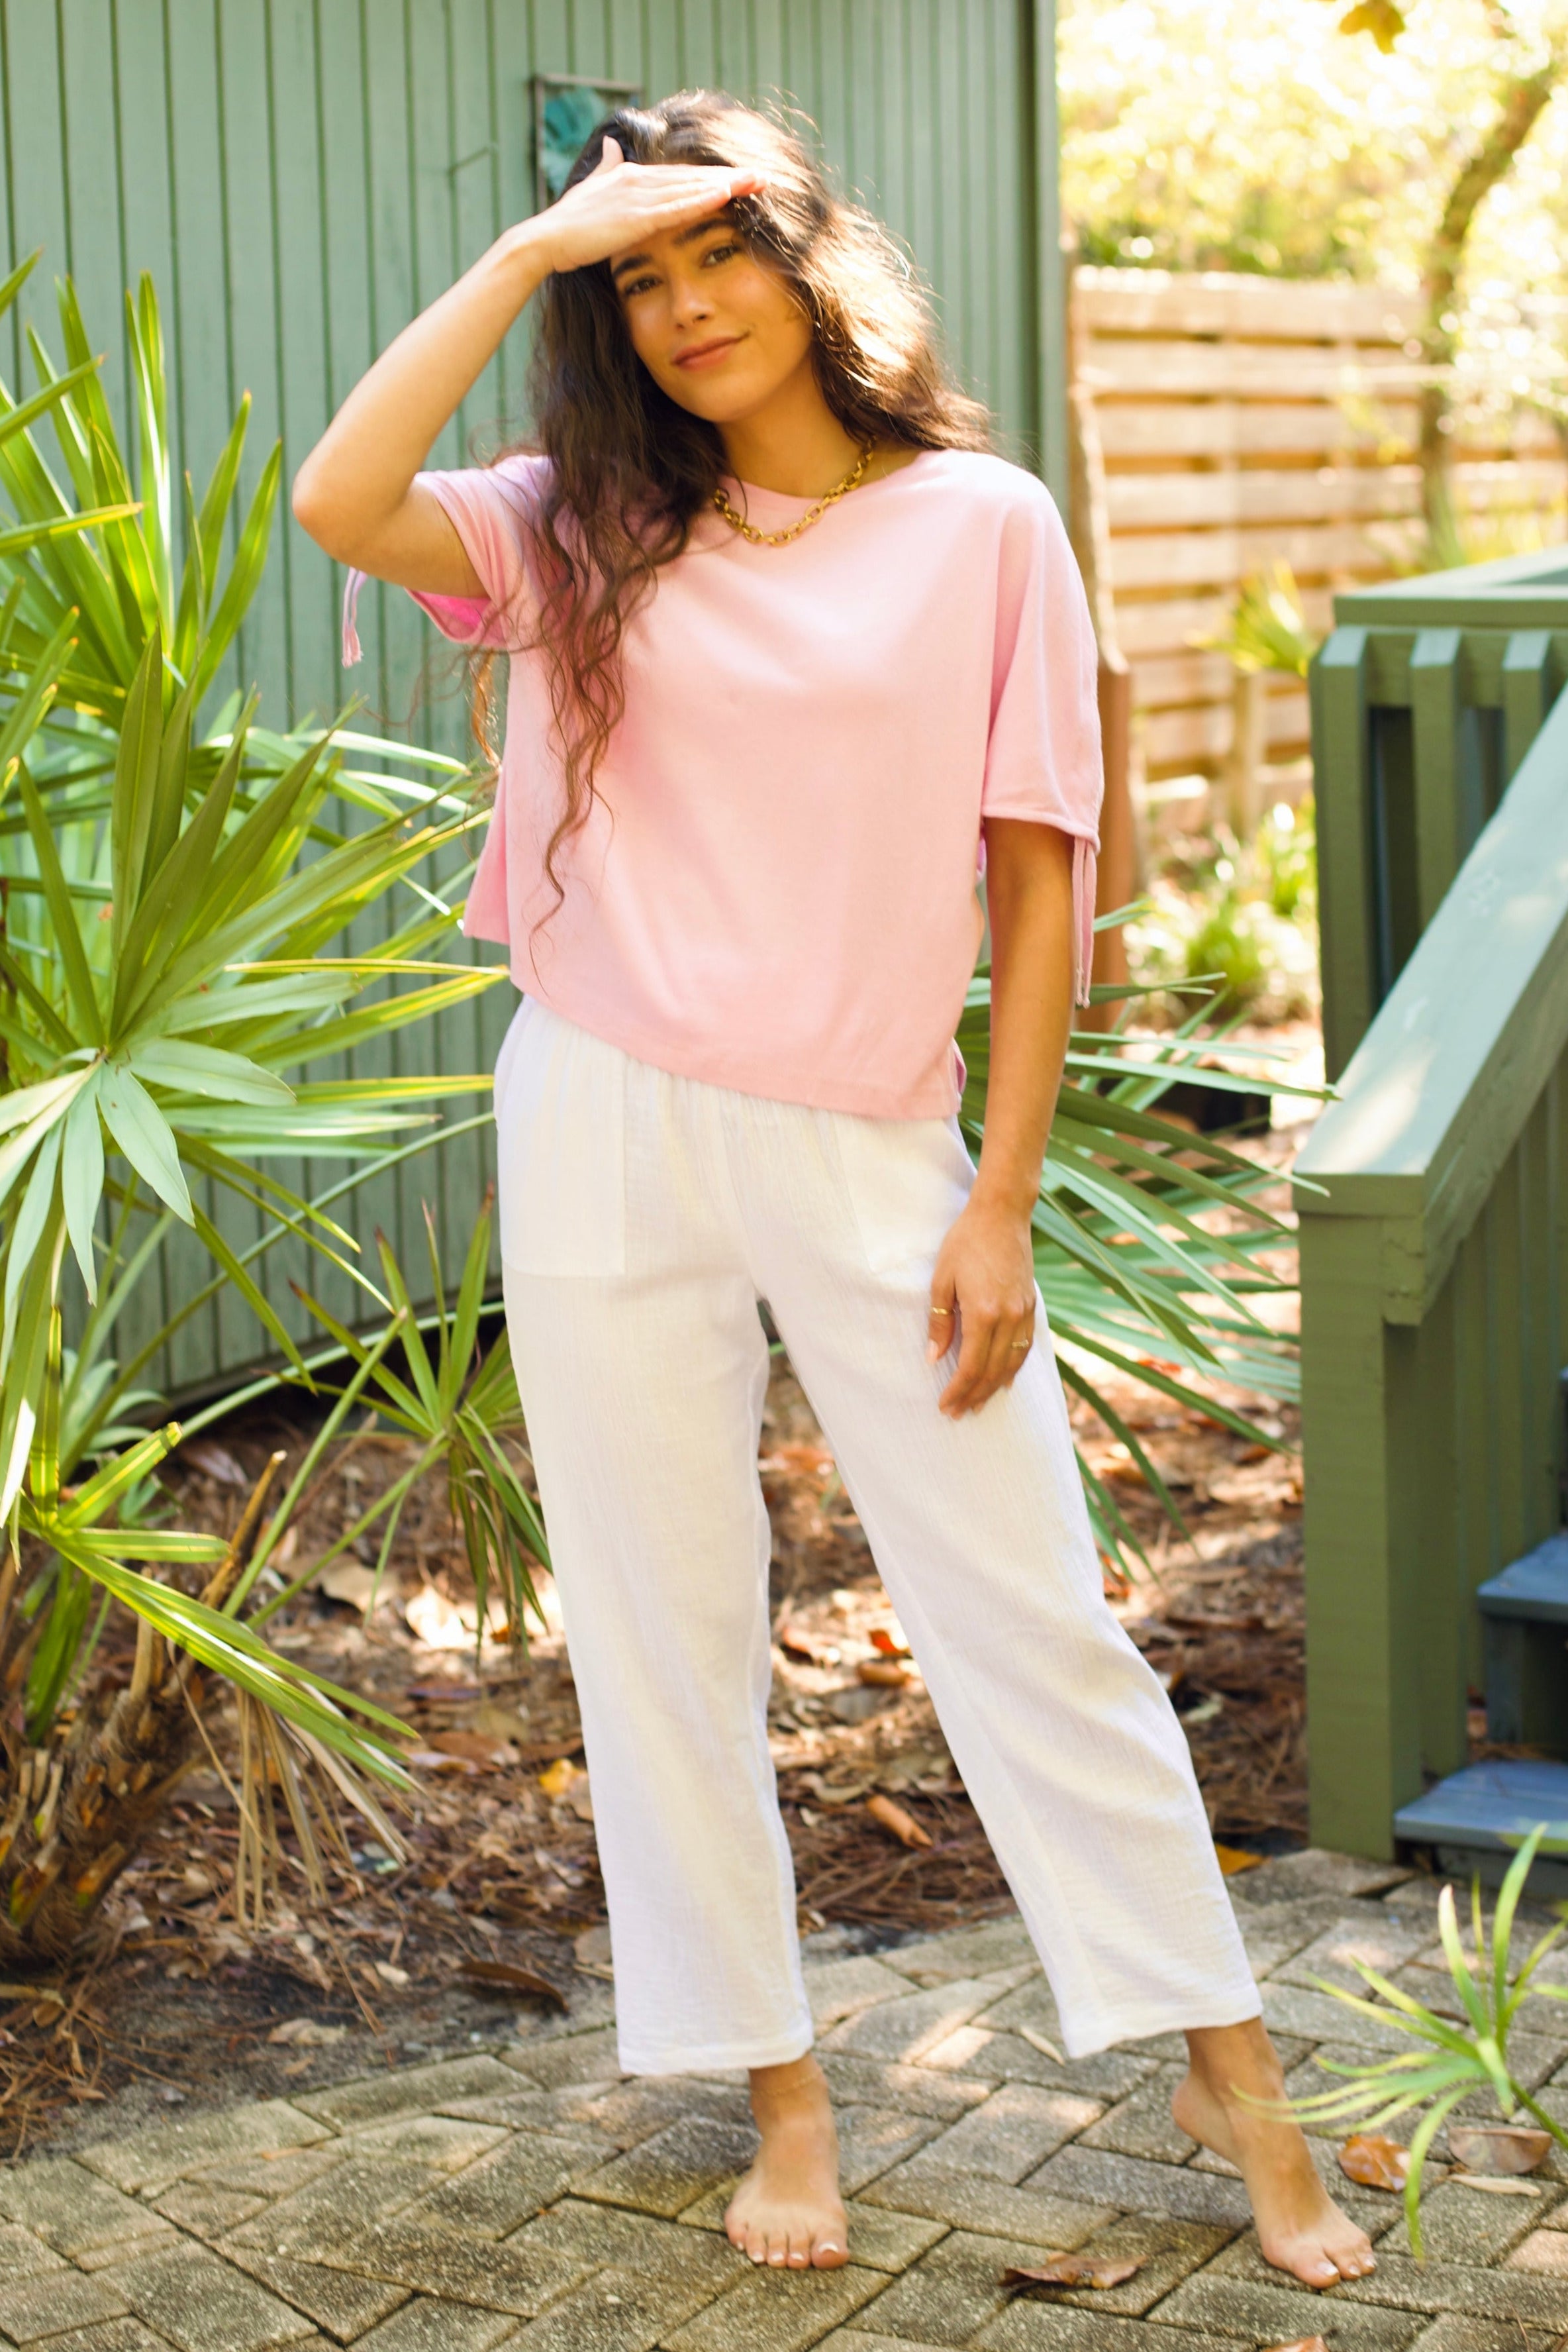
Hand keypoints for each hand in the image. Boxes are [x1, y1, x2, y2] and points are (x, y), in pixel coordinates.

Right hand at [536, 135, 766, 274]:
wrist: (546, 240)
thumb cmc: (567, 224)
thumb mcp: (591, 191)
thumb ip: (606, 169)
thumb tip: (611, 146)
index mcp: (631, 176)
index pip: (679, 175)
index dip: (709, 176)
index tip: (738, 177)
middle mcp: (638, 180)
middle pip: (692, 177)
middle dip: (729, 177)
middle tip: (762, 177)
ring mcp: (638, 197)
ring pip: (691, 188)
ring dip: (725, 185)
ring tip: (756, 184)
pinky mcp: (637, 217)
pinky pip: (677, 207)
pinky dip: (703, 200)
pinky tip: (726, 196)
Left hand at [927, 1195, 1037, 1416]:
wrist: (1002, 1215)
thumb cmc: (965, 1243)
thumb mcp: (942, 1280)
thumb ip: (940, 1321)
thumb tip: (934, 1358)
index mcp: (983, 1313)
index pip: (971, 1366)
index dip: (958, 1390)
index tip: (945, 1405)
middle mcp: (1008, 1318)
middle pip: (992, 1371)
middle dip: (974, 1395)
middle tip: (958, 1413)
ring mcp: (1023, 1312)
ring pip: (1012, 1363)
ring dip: (995, 1387)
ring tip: (979, 1403)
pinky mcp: (1031, 1305)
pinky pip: (1025, 1347)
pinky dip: (1014, 1367)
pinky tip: (1004, 1379)